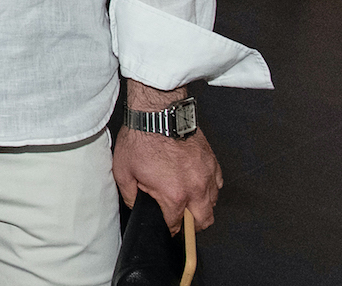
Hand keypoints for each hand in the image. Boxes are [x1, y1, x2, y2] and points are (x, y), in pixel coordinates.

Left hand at [113, 82, 221, 233]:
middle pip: (203, 221)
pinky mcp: (212, 162)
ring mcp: (207, 174)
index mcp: (174, 195)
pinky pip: (218, 184)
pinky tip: (198, 184)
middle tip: (182, 220)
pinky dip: (210, 188)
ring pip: (213, 204)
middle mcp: (195, 188)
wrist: (157, 112)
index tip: (168, 226)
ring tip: (189, 201)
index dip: (170, 228)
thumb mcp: (123, 170)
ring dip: (202, 207)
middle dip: (192, 226)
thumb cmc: (141, 137)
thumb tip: (136, 205)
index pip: (177, 224)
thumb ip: (130, 195)